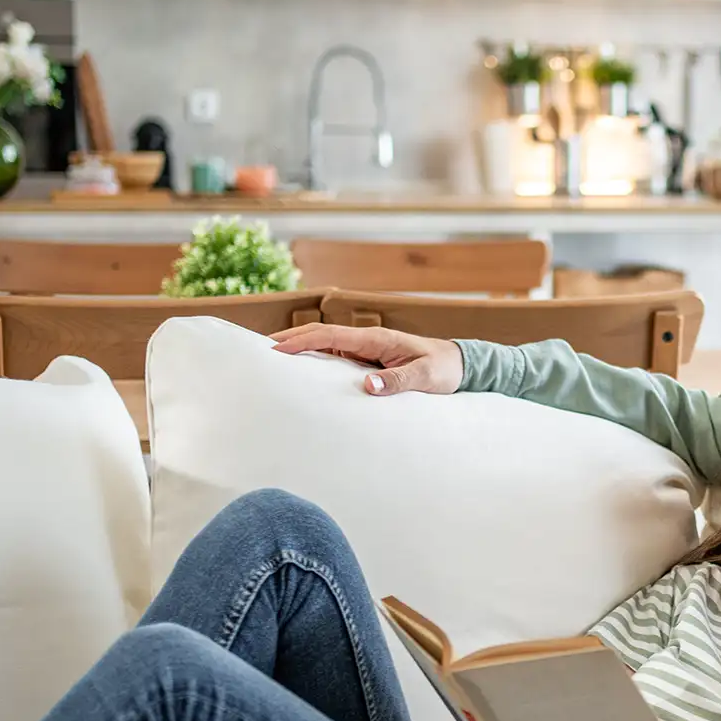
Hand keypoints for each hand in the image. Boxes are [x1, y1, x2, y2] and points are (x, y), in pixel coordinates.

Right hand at [268, 323, 463, 395]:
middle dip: (291, 341)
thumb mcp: (426, 376)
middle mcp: (368, 341)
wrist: (461, 366)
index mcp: (377, 339)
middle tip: (259, 352)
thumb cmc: (445, 369)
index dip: (302, 340)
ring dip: (301, 352)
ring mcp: (367, 351)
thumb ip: (399, 380)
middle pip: (322, 337)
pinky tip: (302, 376)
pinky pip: (337, 360)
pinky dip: (316, 364)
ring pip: (326, 348)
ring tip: (271, 364)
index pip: (331, 335)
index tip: (276, 348)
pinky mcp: (369, 363)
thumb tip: (368, 385)